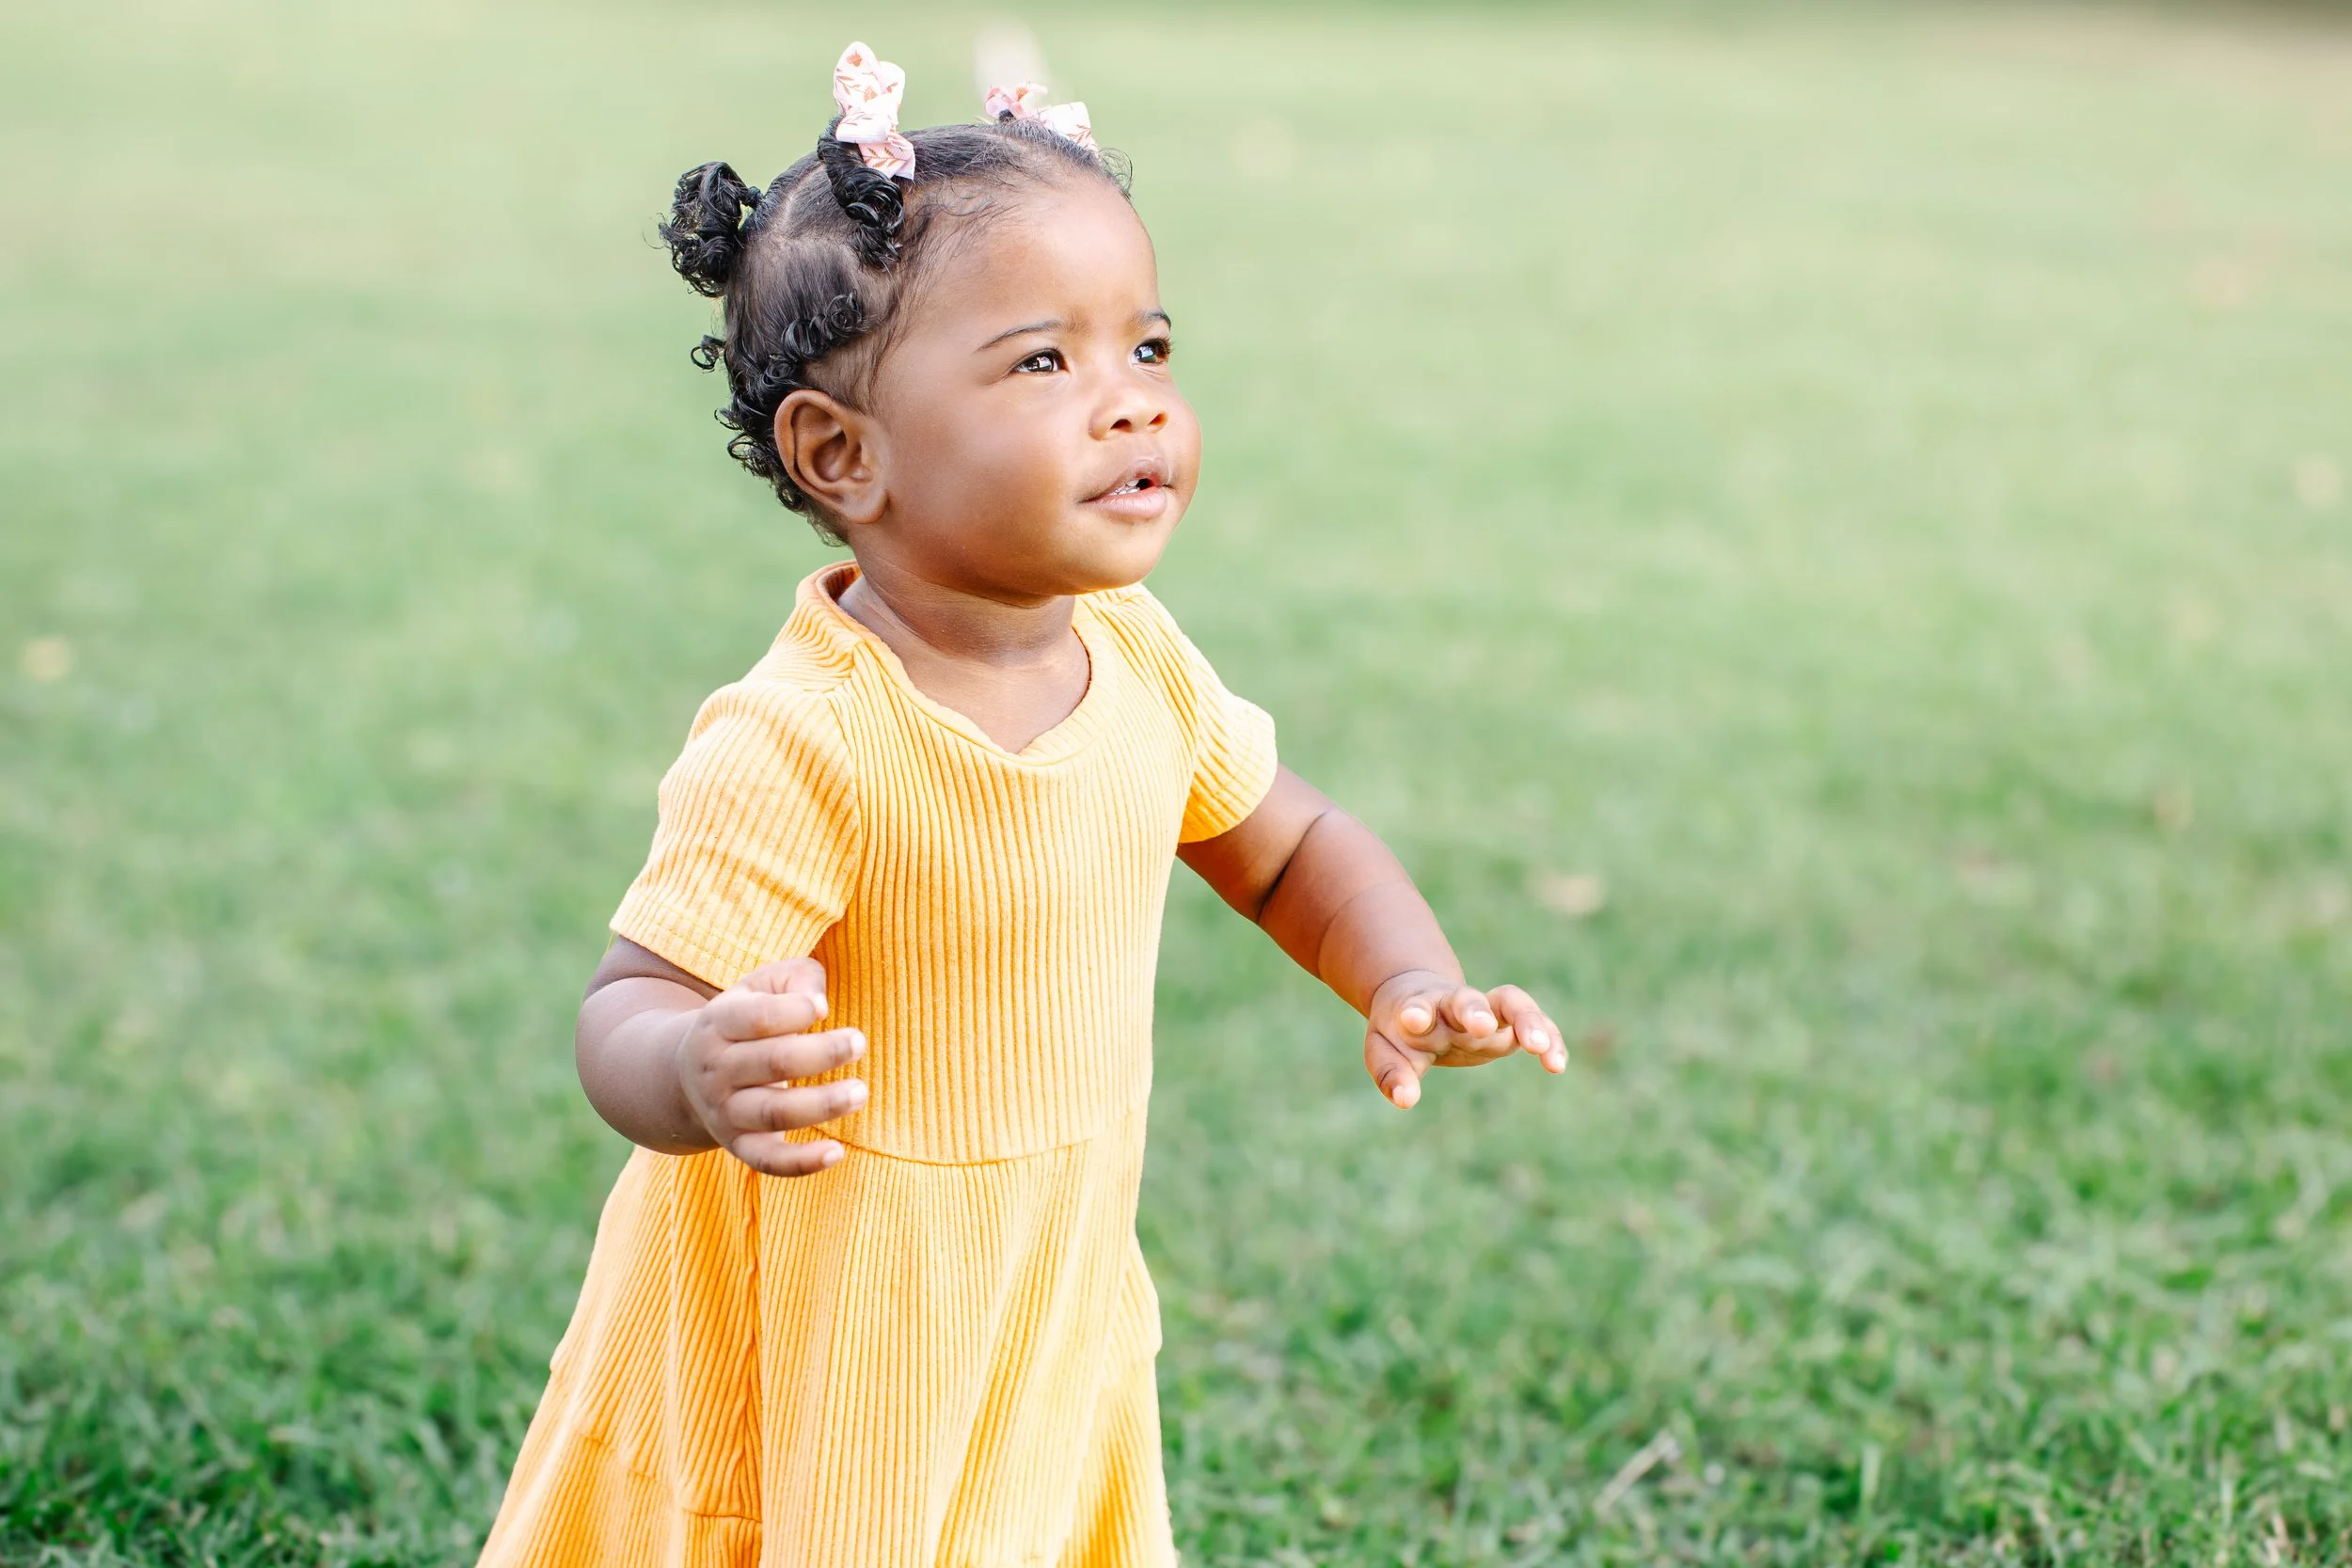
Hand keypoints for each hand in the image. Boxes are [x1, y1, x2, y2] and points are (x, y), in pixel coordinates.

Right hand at [672, 958, 866, 1175]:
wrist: (687, 1075)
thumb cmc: (745, 1019)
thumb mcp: (760, 985)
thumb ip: (795, 978)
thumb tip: (818, 1003)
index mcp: (719, 1022)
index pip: (756, 1018)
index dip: (794, 1011)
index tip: (823, 1008)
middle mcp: (716, 1069)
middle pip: (771, 1062)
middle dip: (820, 1053)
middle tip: (858, 1042)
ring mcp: (725, 1111)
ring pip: (773, 1112)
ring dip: (821, 1105)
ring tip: (860, 1092)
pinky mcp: (739, 1145)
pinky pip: (768, 1161)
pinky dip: (801, 1162)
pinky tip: (837, 1152)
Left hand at [1363, 970, 1565, 1109]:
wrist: (1419, 1001)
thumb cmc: (1400, 1031)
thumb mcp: (1384, 1052)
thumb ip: (1392, 1075)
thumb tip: (1406, 1099)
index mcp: (1418, 1008)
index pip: (1417, 1006)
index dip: (1415, 1012)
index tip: (1412, 1019)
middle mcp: (1453, 1006)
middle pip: (1467, 999)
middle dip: (1473, 1010)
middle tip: (1480, 1025)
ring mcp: (1485, 1012)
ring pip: (1511, 1003)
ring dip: (1526, 1020)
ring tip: (1538, 1046)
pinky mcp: (1508, 1025)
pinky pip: (1537, 1024)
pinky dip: (1550, 1039)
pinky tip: (1557, 1065)